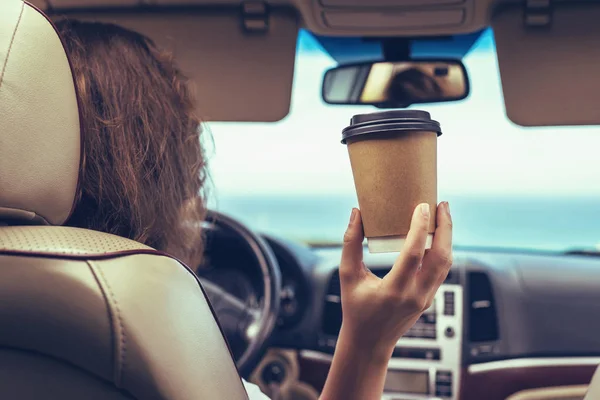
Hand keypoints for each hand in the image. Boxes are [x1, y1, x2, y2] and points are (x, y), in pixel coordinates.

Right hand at [338, 202, 452, 359]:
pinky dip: (443, 250)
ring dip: (448, 237)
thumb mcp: (347, 275)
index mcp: (394, 290)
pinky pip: (442, 270)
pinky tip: (438, 235)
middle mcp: (415, 295)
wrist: (369, 341)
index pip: (414, 254)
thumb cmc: (356, 308)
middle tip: (441, 205)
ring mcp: (426, 298)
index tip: (423, 207)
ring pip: (446, 263)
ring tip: (442, 215)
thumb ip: (350, 243)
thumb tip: (357, 213)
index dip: (420, 228)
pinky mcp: (429, 298)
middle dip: (445, 228)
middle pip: (441, 257)